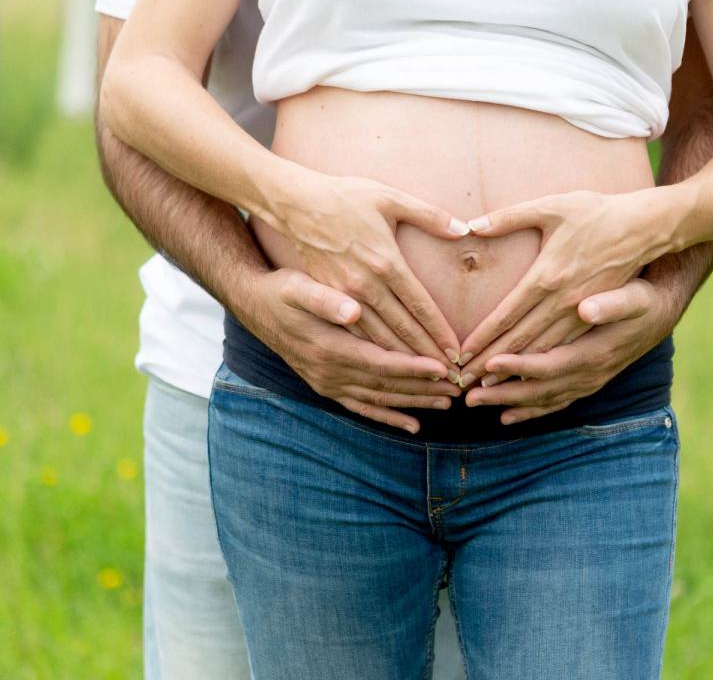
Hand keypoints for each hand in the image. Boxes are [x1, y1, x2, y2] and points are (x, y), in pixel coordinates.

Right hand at [233, 268, 462, 432]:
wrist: (254, 305)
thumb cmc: (283, 290)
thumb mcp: (298, 287)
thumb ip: (324, 299)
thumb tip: (352, 310)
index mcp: (329, 348)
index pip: (381, 362)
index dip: (413, 367)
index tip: (443, 368)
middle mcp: (328, 372)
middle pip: (385, 386)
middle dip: (424, 388)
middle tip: (458, 389)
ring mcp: (326, 383)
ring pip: (378, 399)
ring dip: (413, 403)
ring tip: (447, 403)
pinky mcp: (325, 386)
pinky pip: (361, 408)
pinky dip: (388, 417)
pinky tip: (413, 425)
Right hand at [265, 165, 468, 365]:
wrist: (294, 205)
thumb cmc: (345, 198)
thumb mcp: (389, 198)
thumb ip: (429, 215)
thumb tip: (465, 229)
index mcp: (383, 263)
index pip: (418, 307)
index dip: (439, 332)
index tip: (457, 352)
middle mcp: (363, 288)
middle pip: (402, 332)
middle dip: (428, 357)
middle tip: (452, 377)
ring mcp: (341, 300)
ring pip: (379, 343)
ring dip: (405, 365)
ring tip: (430, 383)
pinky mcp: (327, 302)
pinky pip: (355, 339)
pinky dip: (375, 359)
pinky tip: (391, 375)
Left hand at [456, 187, 684, 380]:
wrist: (648, 228)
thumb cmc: (598, 213)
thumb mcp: (555, 206)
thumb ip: (511, 216)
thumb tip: (472, 225)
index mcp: (550, 277)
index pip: (509, 316)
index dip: (482, 338)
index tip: (460, 356)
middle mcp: (565, 303)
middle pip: (520, 342)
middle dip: (489, 365)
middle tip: (461, 382)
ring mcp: (583, 316)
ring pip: (542, 354)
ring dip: (512, 375)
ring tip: (483, 391)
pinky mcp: (596, 321)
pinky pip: (565, 354)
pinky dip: (542, 372)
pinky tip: (523, 384)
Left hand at [463, 278, 676, 423]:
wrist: (662, 312)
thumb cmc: (642, 296)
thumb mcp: (634, 295)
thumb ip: (612, 303)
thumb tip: (587, 309)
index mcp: (595, 352)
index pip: (550, 363)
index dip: (519, 366)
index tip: (489, 363)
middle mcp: (590, 374)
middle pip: (539, 389)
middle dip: (502, 392)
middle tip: (467, 394)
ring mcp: (589, 382)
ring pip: (543, 399)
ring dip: (508, 403)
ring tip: (474, 403)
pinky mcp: (587, 382)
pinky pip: (555, 403)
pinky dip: (530, 411)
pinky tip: (505, 416)